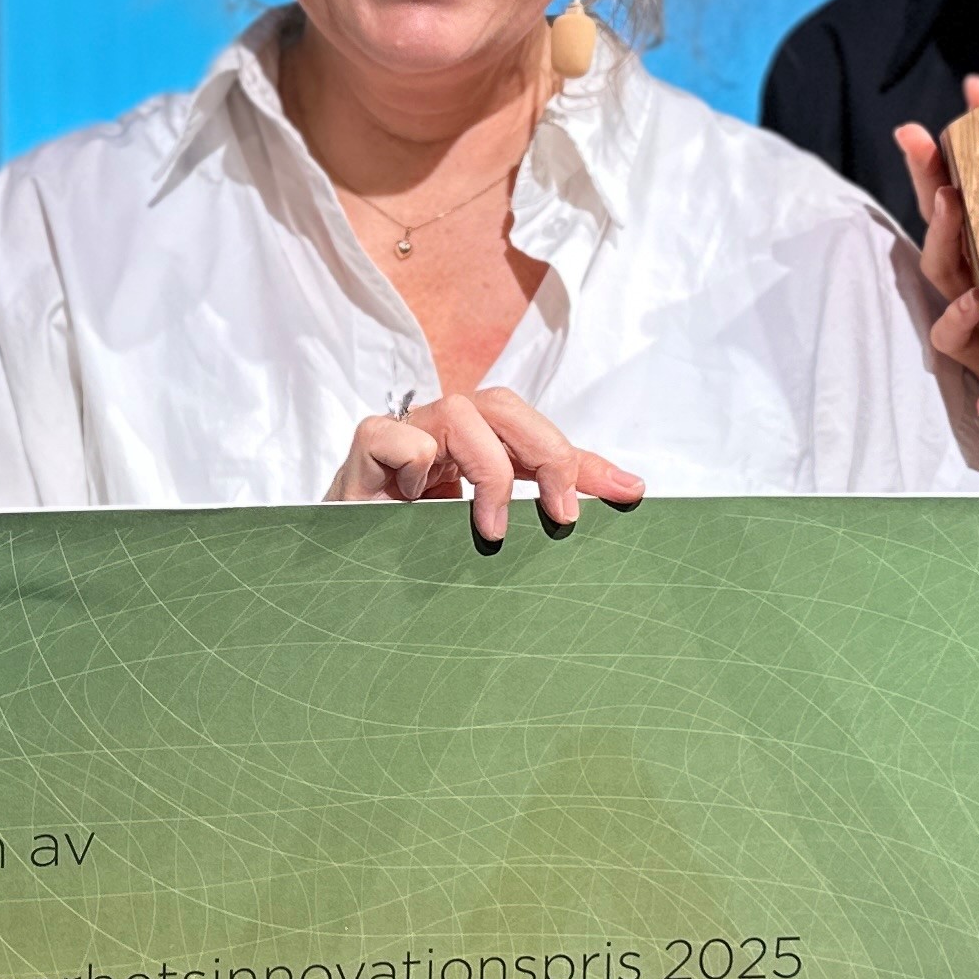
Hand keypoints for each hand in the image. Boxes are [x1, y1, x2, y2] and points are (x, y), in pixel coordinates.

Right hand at [327, 388, 644, 547]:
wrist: (346, 574)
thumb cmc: (419, 546)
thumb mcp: (492, 527)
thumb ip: (551, 503)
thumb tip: (632, 488)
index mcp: (476, 446)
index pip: (536, 431)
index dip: (581, 459)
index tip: (625, 495)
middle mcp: (444, 432)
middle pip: (502, 404)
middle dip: (546, 452)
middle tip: (561, 515)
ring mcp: (404, 436)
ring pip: (459, 411)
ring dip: (488, 469)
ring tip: (491, 528)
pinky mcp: (364, 451)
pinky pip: (394, 434)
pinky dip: (415, 461)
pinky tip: (419, 501)